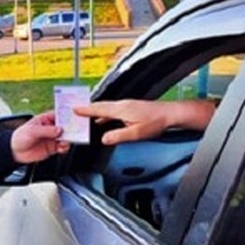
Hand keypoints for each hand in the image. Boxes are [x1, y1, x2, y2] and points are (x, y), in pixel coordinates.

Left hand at [9, 110, 70, 163]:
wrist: (15, 152)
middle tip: (73, 131)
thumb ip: (46, 130)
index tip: (73, 118)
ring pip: (65, 137)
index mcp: (45, 119)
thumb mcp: (32, 131)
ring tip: (65, 141)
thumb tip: (59, 130)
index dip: (67, 115)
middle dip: (70, 129)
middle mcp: (51, 128)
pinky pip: (62, 147)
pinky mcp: (53, 148)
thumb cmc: (20, 137)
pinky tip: (61, 148)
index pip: (59, 115)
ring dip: (68, 139)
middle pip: (65, 126)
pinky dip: (64, 147)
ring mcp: (52, 138)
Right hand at [73, 99, 215, 145]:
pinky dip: (104, 113)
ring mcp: (126, 105)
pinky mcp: (131, 108)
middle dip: (87, 108)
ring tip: (85, 115)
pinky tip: (102, 119)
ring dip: (95, 111)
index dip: (85, 110)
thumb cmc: (156, 122)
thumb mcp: (136, 133)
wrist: (170, 114)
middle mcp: (122, 105)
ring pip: (106, 107)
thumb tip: (104, 139)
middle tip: (75, 110)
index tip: (74, 109)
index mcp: (121, 109)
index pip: (98, 109)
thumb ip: (118, 136)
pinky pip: (112, 110)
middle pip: (100, 105)